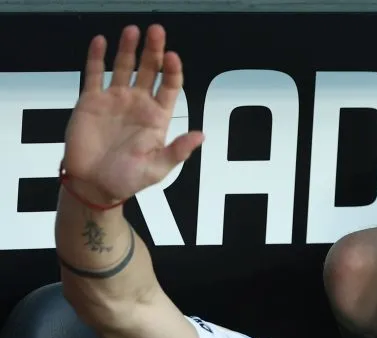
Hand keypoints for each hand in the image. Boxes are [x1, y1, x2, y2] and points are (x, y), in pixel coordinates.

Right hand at [63, 24, 203, 203]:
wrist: (93, 185)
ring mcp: (114, 100)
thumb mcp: (158, 168)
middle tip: (156, 31)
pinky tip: (100, 41)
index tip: (173, 57)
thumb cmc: (127, 179)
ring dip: (128, 48)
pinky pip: (94, 74)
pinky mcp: (91, 101)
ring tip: (132, 30)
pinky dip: (96, 57)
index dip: (172, 71)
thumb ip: (178, 150)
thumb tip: (201, 136)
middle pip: (148, 70)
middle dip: (153, 51)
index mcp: (157, 118)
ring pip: (123, 67)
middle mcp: (137, 104)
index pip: (170, 87)